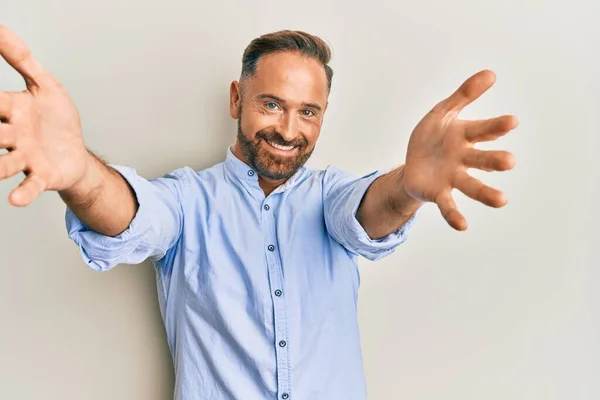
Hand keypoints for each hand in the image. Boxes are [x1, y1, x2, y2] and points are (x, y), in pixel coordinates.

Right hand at [0, 25, 87, 206]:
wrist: (76, 153)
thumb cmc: (57, 120)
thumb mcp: (45, 85)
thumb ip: (22, 59)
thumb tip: (0, 28)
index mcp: (12, 110)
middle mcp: (12, 135)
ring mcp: (25, 158)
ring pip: (4, 163)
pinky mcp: (41, 176)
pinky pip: (29, 186)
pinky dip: (23, 193)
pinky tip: (15, 199)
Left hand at [402, 69, 517, 230]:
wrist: (413, 164)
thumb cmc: (432, 137)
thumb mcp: (442, 112)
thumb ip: (464, 95)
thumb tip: (491, 73)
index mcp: (466, 136)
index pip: (484, 130)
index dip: (497, 127)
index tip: (512, 122)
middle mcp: (464, 158)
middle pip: (482, 159)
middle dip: (495, 160)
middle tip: (510, 162)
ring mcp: (452, 177)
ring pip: (471, 185)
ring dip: (486, 193)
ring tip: (502, 201)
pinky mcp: (438, 193)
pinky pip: (448, 205)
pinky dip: (455, 215)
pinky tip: (463, 225)